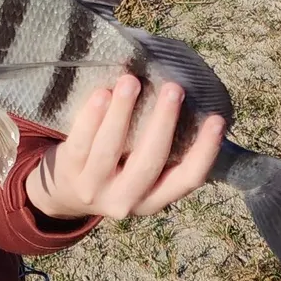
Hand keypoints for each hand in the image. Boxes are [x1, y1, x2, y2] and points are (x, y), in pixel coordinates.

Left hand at [27, 75, 226, 220]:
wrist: (62, 193)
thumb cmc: (114, 170)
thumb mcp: (139, 174)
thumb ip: (161, 148)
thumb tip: (191, 98)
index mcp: (153, 200)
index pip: (187, 180)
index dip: (205, 152)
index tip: (217, 120)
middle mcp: (126, 200)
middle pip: (149, 162)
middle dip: (163, 123)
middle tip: (174, 88)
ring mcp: (94, 188)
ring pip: (110, 149)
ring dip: (123, 112)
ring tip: (132, 81)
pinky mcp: (67, 171)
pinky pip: (80, 142)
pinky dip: (92, 117)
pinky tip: (102, 93)